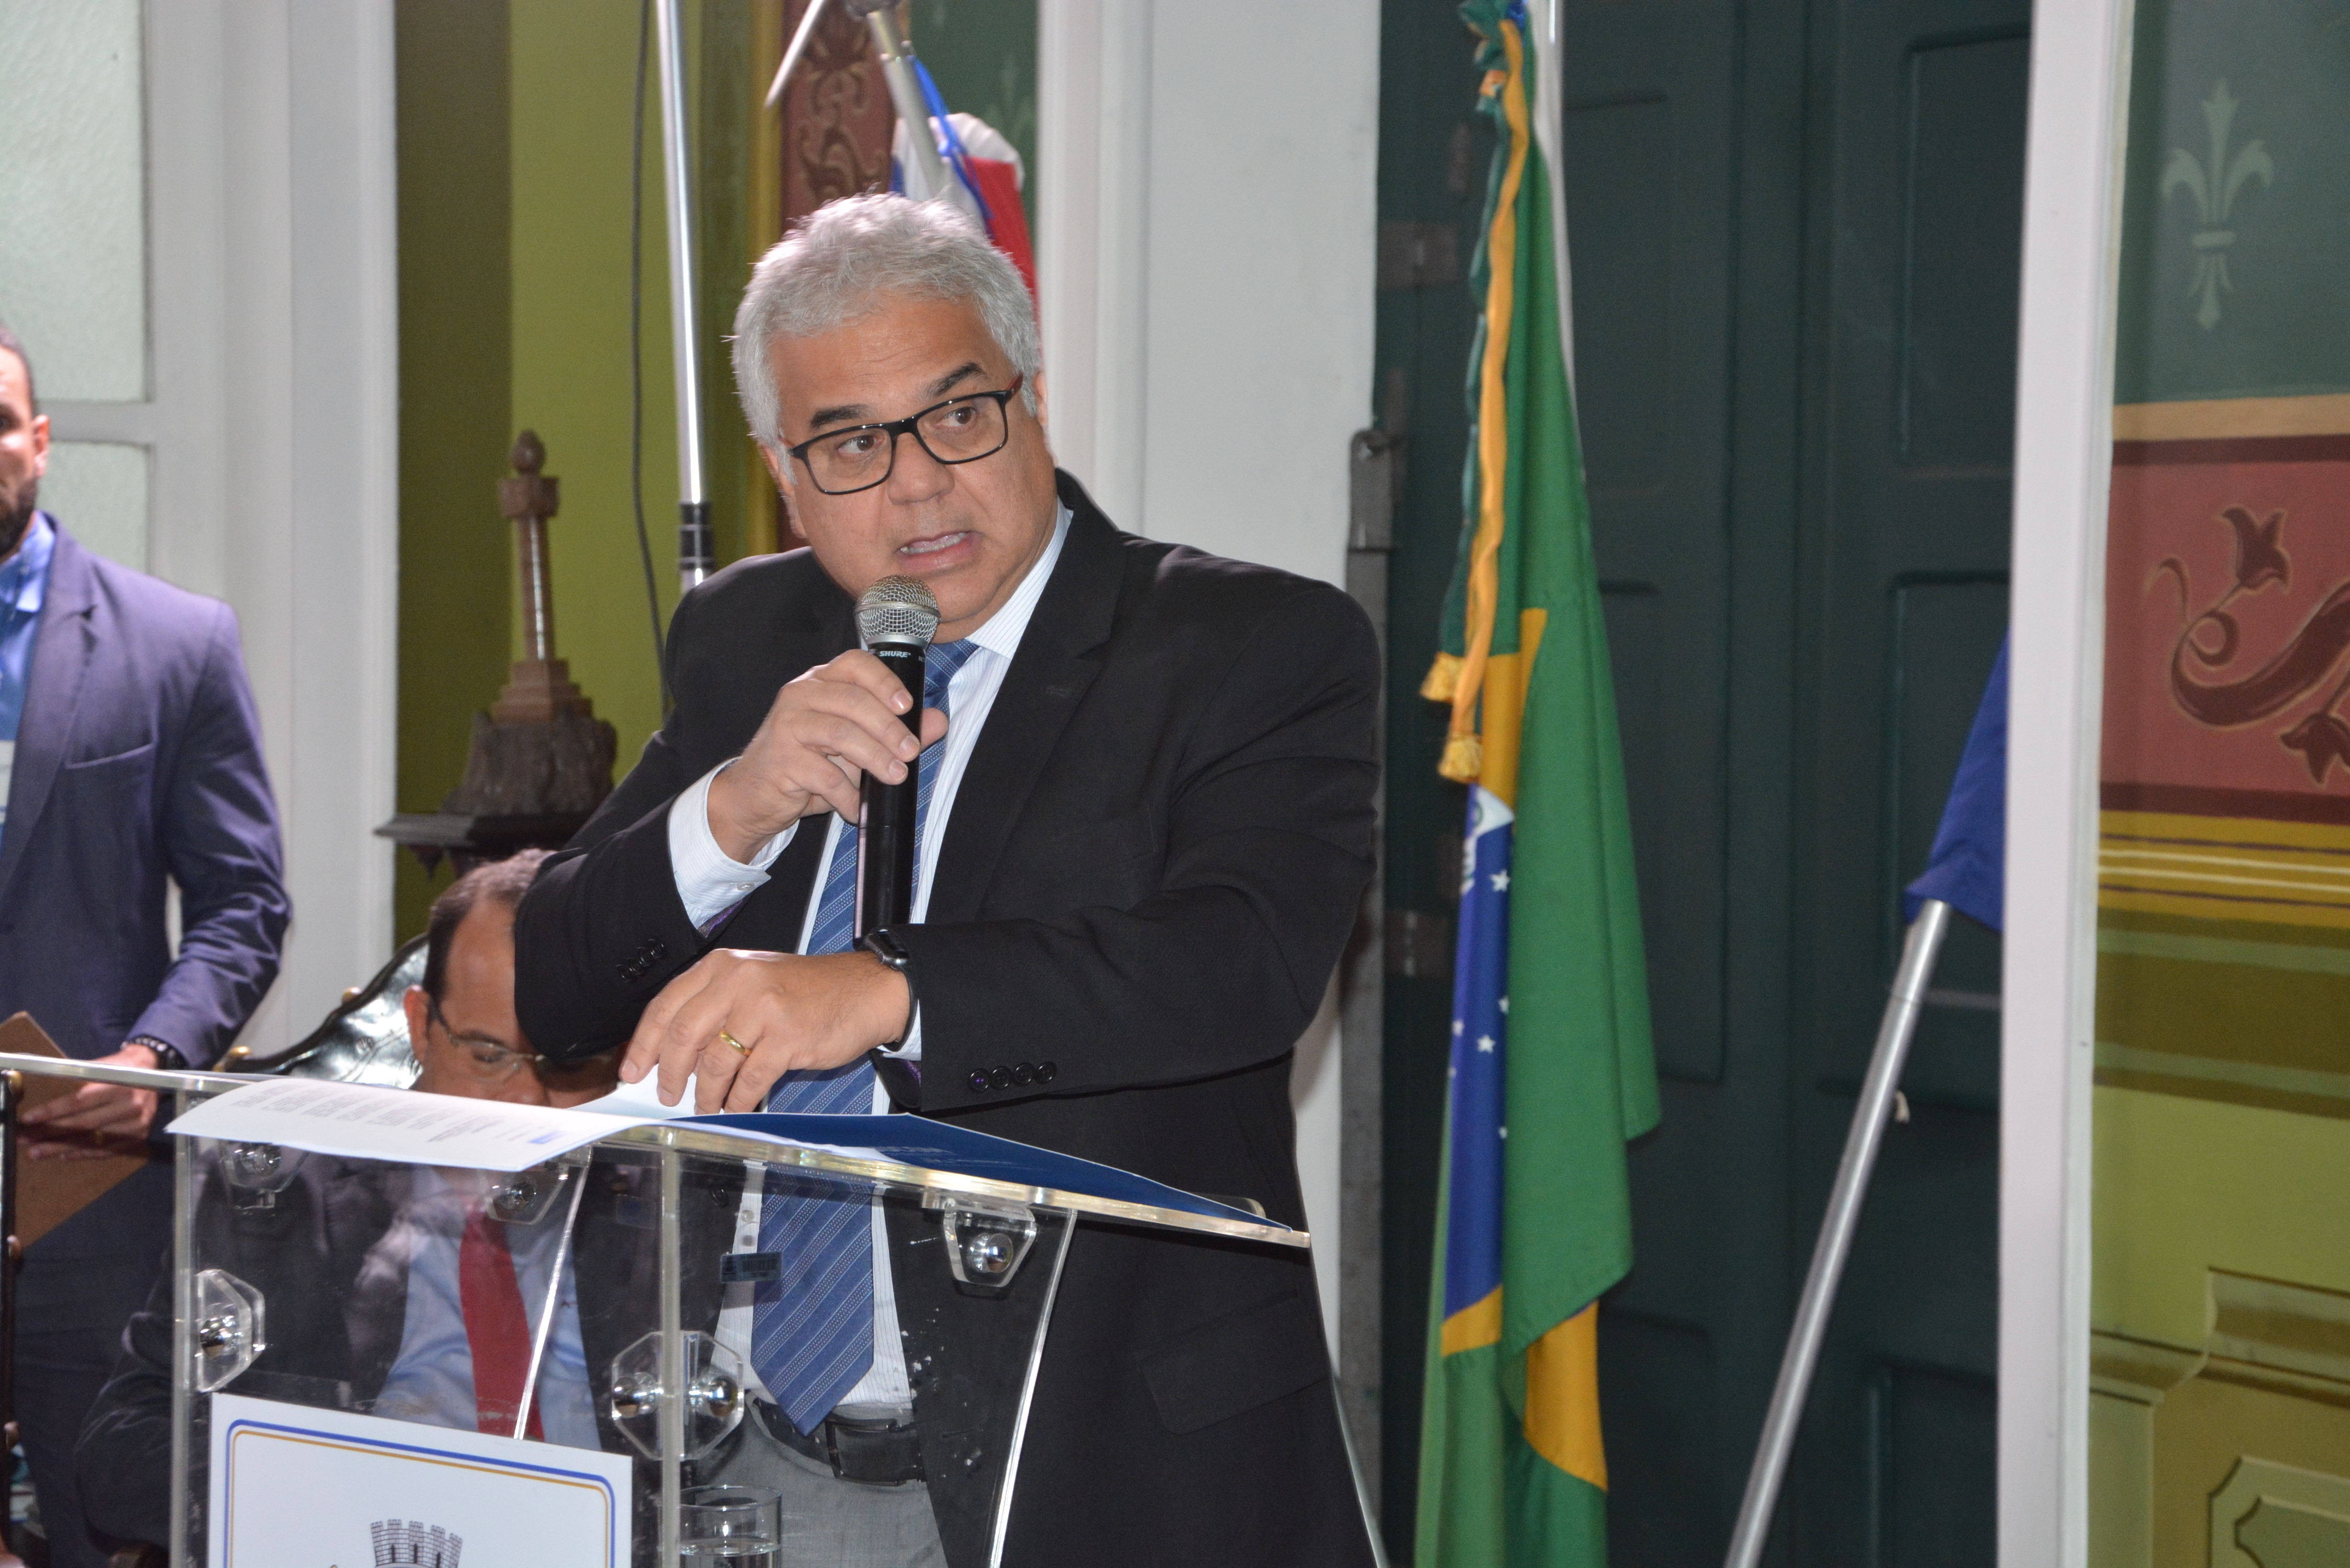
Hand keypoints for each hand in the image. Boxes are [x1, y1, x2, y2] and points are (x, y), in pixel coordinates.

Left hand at [20, 1043, 162, 1160]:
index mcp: (119, 1084)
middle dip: (51, 1133)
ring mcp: (138, 1124)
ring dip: (62, 1148)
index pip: (79, 1101)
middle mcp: (131, 1106)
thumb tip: (42, 1100)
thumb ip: (77, 1082)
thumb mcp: (100, 1067)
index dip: (52, 1111)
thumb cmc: (120, 1068)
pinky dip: (84, 1154)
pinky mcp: (140, 1136)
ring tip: (38, 1152)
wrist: (154, 1071)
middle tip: (27, 1141)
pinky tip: (65, 1155)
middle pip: (84, 1124)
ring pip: (93, 1140)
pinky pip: (107, 1150)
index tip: (29, 1119)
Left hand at [620, 949, 909, 1112]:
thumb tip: (673, 1053)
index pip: (666, 1005)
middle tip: (666, 1095)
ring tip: (707, 1105)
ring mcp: (764, 1008)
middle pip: (682, 1034)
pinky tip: (738, 1104)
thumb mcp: (753, 981)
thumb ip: (713, 1007)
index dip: (644, 1044)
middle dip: (669, 1073)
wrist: (863, 989)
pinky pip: (750, 1078)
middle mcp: (739, 982)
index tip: (633, 1071)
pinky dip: (739, 1098)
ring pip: (715, 1061)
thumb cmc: (806, 991)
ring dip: (705, 1092)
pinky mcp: (787, 1037)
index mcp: (723, 967)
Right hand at [705, 650, 948, 861]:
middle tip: (910, 752)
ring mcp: (787, 725)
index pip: (855, 664)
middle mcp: (801, 695)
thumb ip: (896, 730)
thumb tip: (938, 721)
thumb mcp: (856, 745)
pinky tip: (859, 807)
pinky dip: (848, 795)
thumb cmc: (808, 763)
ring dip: (874, 758)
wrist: (755, 795)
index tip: (907, 705)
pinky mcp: (781, 759)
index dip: (884, 681)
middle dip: (888, 728)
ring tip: (895, 777)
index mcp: (821, 682)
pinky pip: (824, 775)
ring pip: (840, 734)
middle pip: (853, 701)